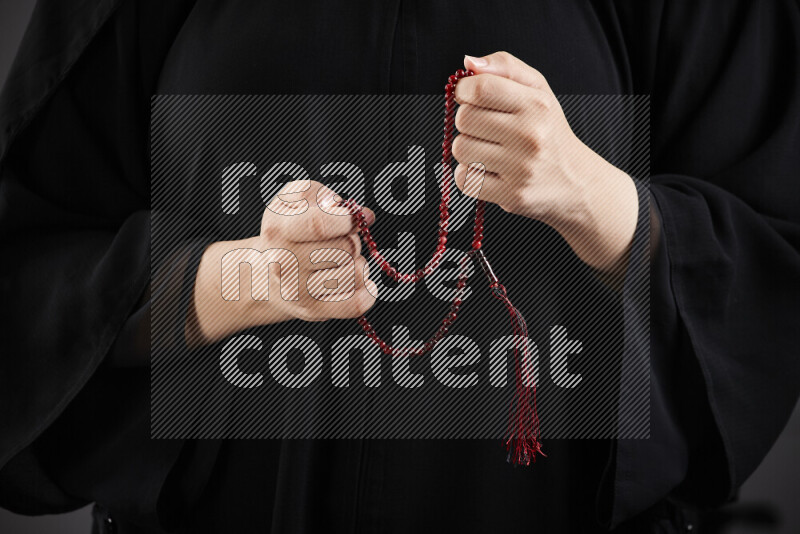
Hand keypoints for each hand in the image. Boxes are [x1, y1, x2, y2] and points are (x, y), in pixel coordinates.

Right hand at [188, 180, 377, 344]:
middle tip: (341, 241)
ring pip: (355, 274)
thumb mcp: (295, 200)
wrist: (264, 275)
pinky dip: (367, 292)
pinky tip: (363, 283)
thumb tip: (363, 215)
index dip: (346, 219)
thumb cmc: (289, 231)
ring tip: (344, 261)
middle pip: (344, 249)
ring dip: (359, 264)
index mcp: (278, 229)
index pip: (319, 225)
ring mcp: (298, 290)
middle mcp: (284, 262)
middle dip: (352, 240)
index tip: (351, 218)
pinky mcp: (313, 311)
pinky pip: (355, 305)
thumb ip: (326, 196)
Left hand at [453, 52, 638, 271]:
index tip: (468, 97)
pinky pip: (465, 180)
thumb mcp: (537, 90)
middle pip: (464, 120)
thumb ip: (505, 67)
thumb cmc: (549, 131)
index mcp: (536, 105)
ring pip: (461, 150)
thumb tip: (468, 63)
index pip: (480, 89)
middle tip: (486, 128)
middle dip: (467, 122)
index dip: (464, 91)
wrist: (576, 182)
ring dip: (468, 149)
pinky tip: (490, 171)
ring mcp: (521, 169)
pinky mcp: (512, 196)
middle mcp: (530, 136)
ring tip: (490, 151)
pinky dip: (470, 175)